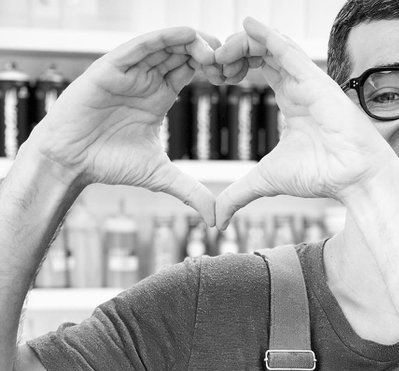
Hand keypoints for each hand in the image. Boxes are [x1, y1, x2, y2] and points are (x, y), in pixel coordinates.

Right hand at [28, 27, 219, 224]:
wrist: (72, 162)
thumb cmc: (111, 164)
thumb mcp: (161, 176)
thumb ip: (191, 191)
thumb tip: (216, 220)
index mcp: (160, 96)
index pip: (192, 70)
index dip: (215, 68)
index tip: (237, 76)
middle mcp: (146, 79)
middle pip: (183, 52)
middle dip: (209, 52)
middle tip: (232, 61)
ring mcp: (129, 71)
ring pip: (165, 45)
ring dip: (191, 43)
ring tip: (214, 48)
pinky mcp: (110, 68)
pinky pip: (139, 46)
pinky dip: (162, 38)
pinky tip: (186, 34)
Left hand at [213, 18, 398, 228]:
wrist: (353, 179)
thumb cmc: (319, 176)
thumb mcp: (266, 181)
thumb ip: (238, 194)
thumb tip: (217, 220)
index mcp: (290, 101)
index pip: (258, 69)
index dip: (232, 67)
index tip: (211, 78)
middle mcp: (299, 86)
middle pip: (261, 52)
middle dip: (232, 53)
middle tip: (208, 64)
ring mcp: (308, 81)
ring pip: (272, 46)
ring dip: (242, 44)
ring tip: (217, 55)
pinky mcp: (317, 81)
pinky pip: (288, 50)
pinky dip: (267, 36)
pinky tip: (246, 25)